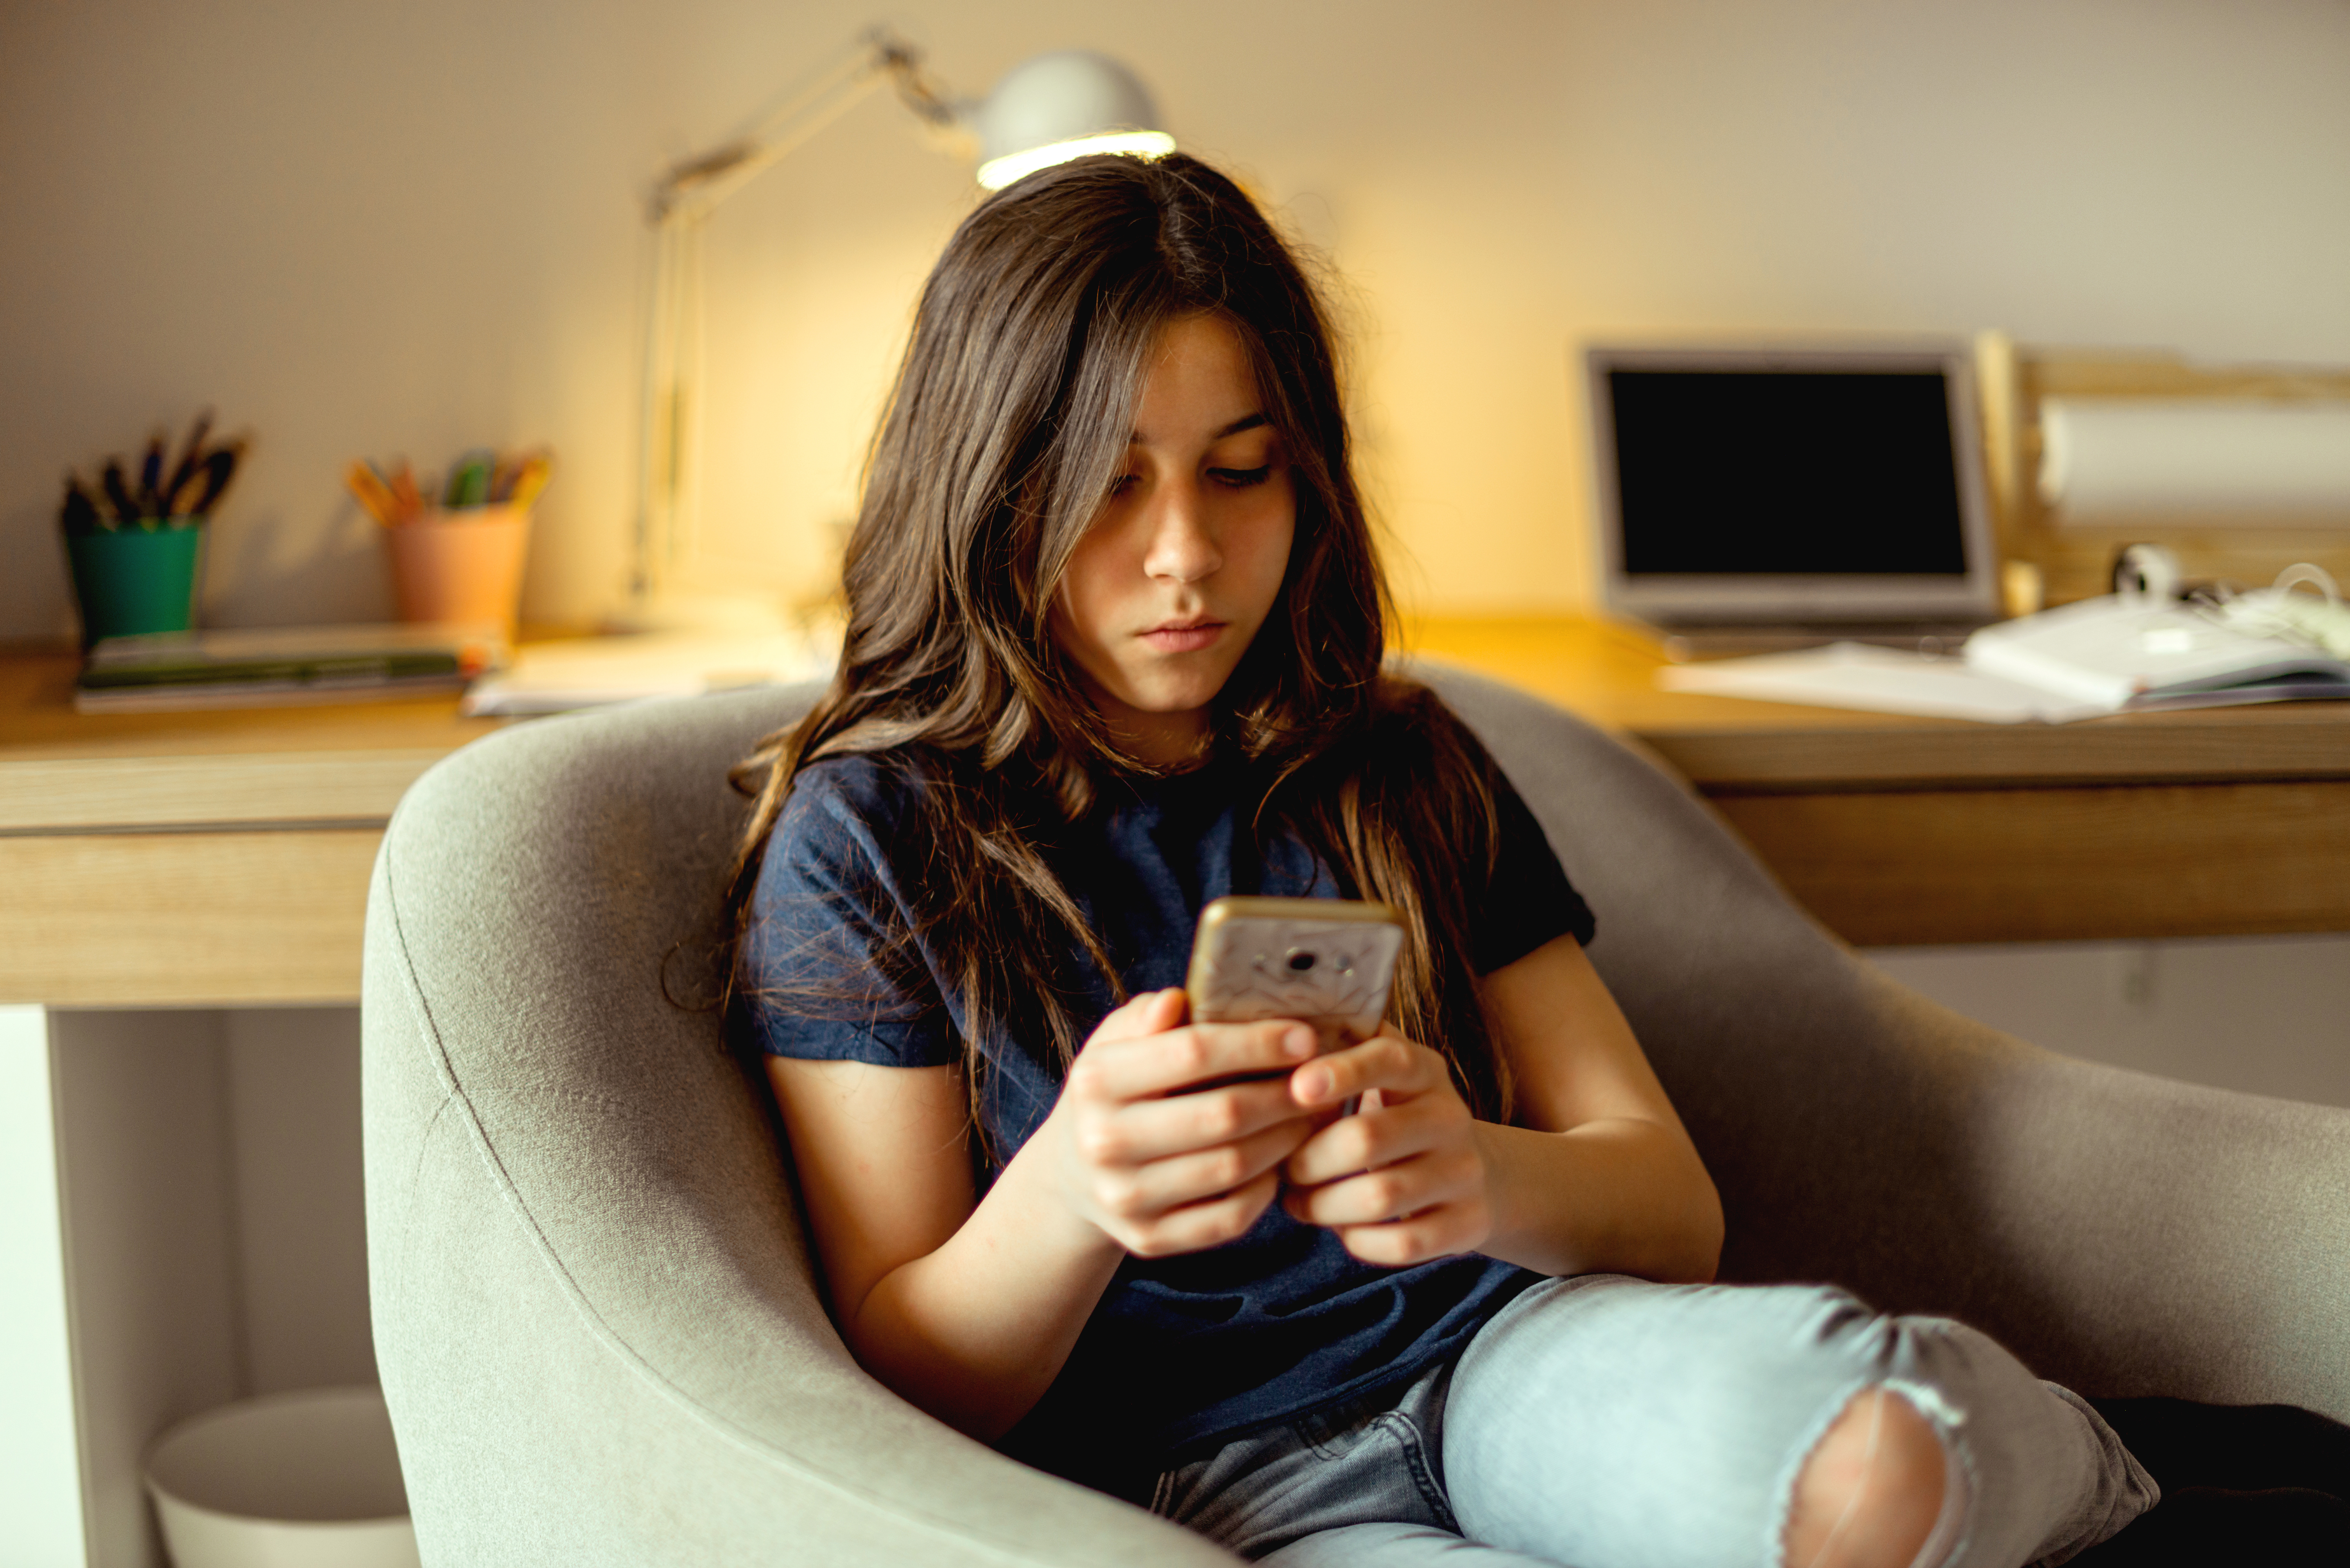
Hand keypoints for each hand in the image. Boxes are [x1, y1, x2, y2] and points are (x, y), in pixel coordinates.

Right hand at [1043, 989, 1323, 1258]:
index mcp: (1096, 1080)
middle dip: (1284, 1094)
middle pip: (1222, 1114)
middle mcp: (1103, 1142)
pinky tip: (1279, 1163)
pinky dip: (1265, 1190)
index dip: (1257, 1043)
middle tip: (1319, 1082)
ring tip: (1310, 1117)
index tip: (1305, 1037)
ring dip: (1285, 1139)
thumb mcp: (1116, 1042)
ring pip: (1232, 1167)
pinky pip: (1228, 1218)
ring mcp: (1125, 1197)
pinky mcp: (1149, 1239)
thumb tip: (1178, 1001)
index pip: (1191, 1052)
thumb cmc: (1115, 1091)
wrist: (1072, 1174)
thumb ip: (1146, 1017)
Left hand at [1281, 1030, 1494, 1265]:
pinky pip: (1402, 1243)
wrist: (1478, 1176)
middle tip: (1284, 1168)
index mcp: (1425, 1071)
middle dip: (1308, 1159)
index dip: (1341, 1071)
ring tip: (1299, 1201)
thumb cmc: (1398, 1119)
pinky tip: (1342, 1229)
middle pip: (1368, 1138)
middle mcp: (1451, 1117)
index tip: (1297, 1087)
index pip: (1389, 1058)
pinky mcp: (1467, 1223)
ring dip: (1323, 1205)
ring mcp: (1464, 1173)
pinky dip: (1359, 1240)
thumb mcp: (1383, 1079)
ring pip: (1380, 1197)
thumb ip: (1341, 1053)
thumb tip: (1276, 1035)